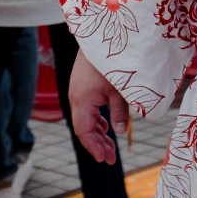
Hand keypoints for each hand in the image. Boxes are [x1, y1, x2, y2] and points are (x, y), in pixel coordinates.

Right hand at [69, 47, 128, 164]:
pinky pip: (87, 110)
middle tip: (111, 160)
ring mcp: (78, 93)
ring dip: (97, 134)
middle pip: (84, 129)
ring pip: (86, 120)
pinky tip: (106, 128)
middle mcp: (76, 99)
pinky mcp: (83, 87)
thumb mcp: (120, 90)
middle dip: (97, 144)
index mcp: (83, 102)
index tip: (104, 159)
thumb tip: (120, 133)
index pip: (84, 132)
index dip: (94, 147)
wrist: (99, 37)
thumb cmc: (112, 63)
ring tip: (110, 147)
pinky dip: (96, 121)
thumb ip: (119, 112)